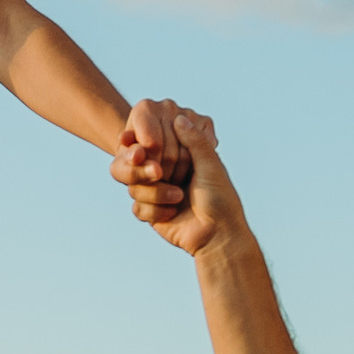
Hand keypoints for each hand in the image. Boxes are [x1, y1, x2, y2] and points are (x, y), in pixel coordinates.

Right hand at [113, 104, 237, 256]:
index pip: (154, 143)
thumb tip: (179, 117)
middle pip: (138, 164)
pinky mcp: (150, 212)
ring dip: (155, 192)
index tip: (142, 143)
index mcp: (181, 158)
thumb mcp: (211, 165)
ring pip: (133, 185)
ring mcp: (156, 192)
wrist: (217, 236)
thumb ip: (195, 141)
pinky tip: (173, 214)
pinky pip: (137, 206)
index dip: (145, 143)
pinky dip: (154, 211)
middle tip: (160, 172)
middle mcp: (165, 173)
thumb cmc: (219, 199)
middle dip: (148, 170)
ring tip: (179, 197)